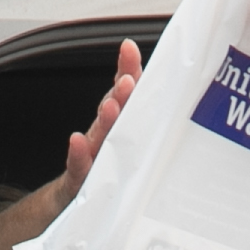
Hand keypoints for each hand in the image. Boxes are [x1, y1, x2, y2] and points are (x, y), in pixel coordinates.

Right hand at [43, 41, 143, 205]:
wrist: (72, 201)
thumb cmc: (107, 172)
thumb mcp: (130, 148)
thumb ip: (148, 126)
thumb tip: (176, 102)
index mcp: (120, 125)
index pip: (126, 94)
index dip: (128, 70)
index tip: (129, 48)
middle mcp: (105, 135)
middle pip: (114, 109)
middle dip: (121, 92)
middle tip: (129, 79)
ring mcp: (92, 156)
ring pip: (99, 135)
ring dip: (105, 119)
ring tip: (111, 106)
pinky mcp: (80, 181)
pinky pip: (79, 166)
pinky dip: (78, 154)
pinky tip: (76, 141)